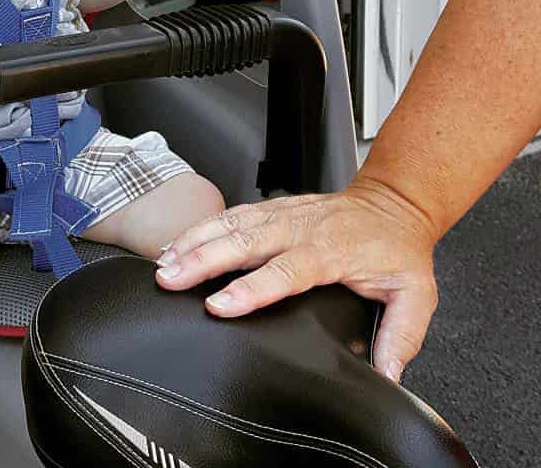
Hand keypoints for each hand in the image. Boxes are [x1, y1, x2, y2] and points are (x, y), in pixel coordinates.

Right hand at [153, 181, 440, 381]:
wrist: (393, 202)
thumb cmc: (398, 249)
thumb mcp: (416, 295)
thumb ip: (400, 337)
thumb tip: (386, 377)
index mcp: (330, 251)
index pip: (285, 271)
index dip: (250, 289)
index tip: (218, 305)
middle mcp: (300, 227)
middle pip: (244, 242)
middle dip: (202, 259)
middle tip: (170, 277)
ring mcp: (283, 213)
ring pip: (231, 224)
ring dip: (194, 241)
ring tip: (163, 262)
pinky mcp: (272, 207)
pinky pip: (231, 215)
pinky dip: (200, 227)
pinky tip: (176, 241)